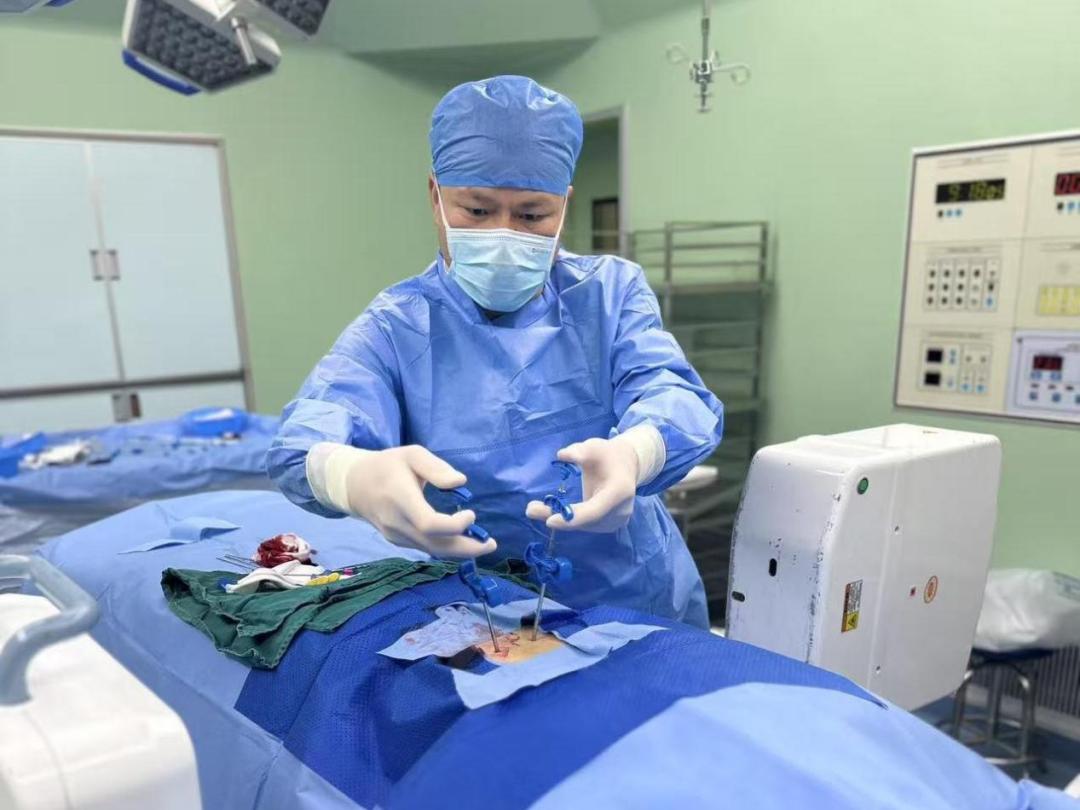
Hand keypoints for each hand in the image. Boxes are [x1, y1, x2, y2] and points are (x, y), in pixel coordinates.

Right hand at [341, 446, 496, 557]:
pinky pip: (425, 548)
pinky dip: (446, 547)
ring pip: (431, 551)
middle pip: (434, 545)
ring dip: (460, 551)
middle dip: (466, 548)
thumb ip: (436, 468)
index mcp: (401, 498)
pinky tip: (463, 541)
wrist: (354, 485)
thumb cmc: (387, 465)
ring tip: (484, 544)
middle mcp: (397, 522)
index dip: (454, 525)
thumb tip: (460, 482)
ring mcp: (396, 535)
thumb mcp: (412, 455)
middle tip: (491, 544)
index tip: (472, 513)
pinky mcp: (398, 541)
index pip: (428, 523)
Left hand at [525, 437, 639, 532]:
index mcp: (619, 491)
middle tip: (530, 509)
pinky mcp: (610, 525)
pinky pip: (587, 525)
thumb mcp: (594, 447)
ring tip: (535, 508)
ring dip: (561, 518)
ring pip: (584, 526)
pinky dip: (570, 519)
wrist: (628, 465)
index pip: (594, 510)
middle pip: (586, 521)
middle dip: (558, 517)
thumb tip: (561, 455)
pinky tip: (553, 511)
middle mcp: (620, 511)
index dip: (573, 518)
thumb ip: (579, 451)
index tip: (549, 521)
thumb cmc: (608, 454)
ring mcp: (616, 521)